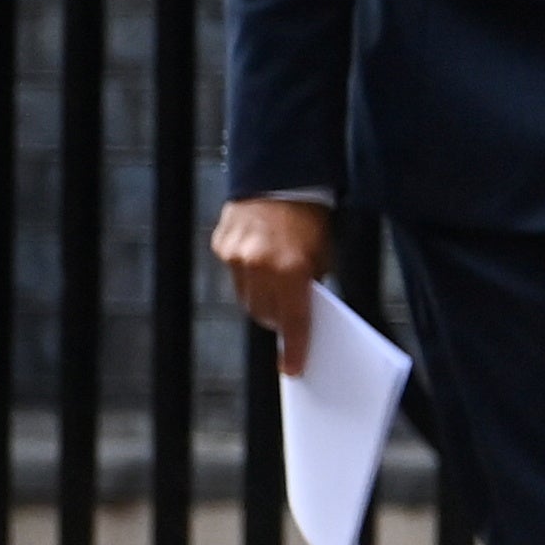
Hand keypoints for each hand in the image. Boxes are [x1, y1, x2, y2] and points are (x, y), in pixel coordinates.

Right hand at [212, 198, 335, 378]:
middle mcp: (259, 265)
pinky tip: (260, 265)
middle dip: (278, 321)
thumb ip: (311, 284)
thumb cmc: (311, 216)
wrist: (280, 175)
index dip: (296, 348)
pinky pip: (234, 275)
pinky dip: (248, 276)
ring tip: (276, 294)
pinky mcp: (221, 245)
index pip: (295, 321)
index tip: (294, 368)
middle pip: (264, 314)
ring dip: (261, 301)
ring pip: (245, 298)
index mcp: (291, 268)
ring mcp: (235, 256)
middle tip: (288, 324)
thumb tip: (302, 313)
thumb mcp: (324, 253)